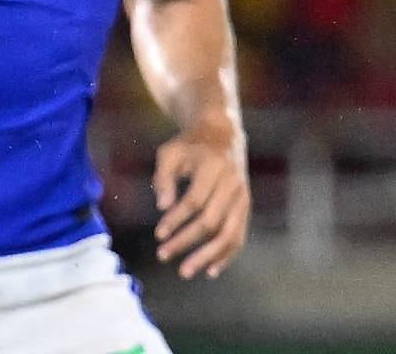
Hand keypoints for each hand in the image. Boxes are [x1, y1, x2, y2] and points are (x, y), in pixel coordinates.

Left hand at [152, 124, 249, 278]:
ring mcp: (243, 198)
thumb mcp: (170, 153)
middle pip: (211, 222)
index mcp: (213, 168)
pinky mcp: (246, 208)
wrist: (222, 135)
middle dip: (187, 242)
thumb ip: (164, 178)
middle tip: (163, 256)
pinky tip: (211, 270)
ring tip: (186, 271)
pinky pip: (239, 236)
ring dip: (207, 256)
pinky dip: (226, 255)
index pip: (194, 201)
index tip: (158, 235)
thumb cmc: (189, 145)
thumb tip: (162, 208)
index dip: (176, 220)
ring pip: (229, 234)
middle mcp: (233, 185)